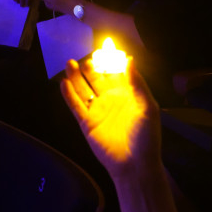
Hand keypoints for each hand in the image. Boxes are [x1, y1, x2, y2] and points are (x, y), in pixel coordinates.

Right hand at [60, 58, 160, 176]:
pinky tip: (64, 82)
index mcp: (127, 94)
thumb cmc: (146, 137)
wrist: (135, 165)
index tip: (106, 46)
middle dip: (92, 66)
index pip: (116, 72)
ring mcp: (97, 110)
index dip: (111, 59)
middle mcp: (110, 99)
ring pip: (83, 89)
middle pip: (97, 78)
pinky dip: (69, 94)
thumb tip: (129, 58)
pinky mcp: (86, 123)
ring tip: (70, 63)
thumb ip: (137, 83)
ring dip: (76, 76)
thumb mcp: (147, 107)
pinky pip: (75, 106)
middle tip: (88, 56)